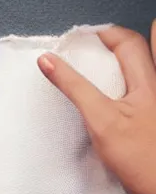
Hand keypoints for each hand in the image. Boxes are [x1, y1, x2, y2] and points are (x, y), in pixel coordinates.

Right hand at [38, 24, 155, 193]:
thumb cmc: (141, 159)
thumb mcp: (102, 119)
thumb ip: (75, 87)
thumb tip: (48, 60)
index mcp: (148, 83)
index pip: (127, 43)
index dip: (104, 34)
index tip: (79, 37)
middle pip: (145, 52)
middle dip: (126, 41)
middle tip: (106, 38)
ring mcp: (155, 109)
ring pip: (146, 73)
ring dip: (133, 62)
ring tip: (114, 60)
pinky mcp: (151, 128)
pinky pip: (141, 97)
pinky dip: (128, 88)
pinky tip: (119, 96)